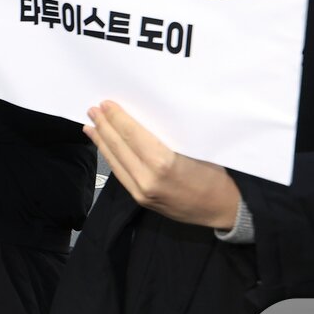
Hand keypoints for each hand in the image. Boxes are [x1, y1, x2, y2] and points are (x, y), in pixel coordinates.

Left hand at [85, 101, 239, 228]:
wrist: (222, 209)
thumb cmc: (215, 175)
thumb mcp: (194, 149)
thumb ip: (165, 137)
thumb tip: (142, 117)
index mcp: (163, 163)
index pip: (131, 134)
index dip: (116, 118)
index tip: (106, 104)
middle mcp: (147, 179)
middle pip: (118, 147)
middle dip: (103, 126)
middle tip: (93, 110)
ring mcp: (141, 192)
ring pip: (114, 161)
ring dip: (101, 142)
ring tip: (91, 126)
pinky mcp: (140, 199)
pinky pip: (120, 174)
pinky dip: (110, 158)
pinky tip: (104, 147)